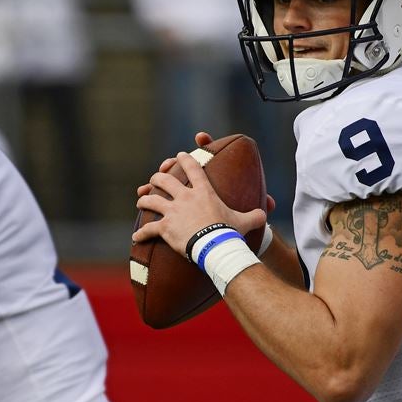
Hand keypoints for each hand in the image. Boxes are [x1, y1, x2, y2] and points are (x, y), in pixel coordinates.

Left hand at [133, 149, 266, 258]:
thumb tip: (266, 213)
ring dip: (144, 200)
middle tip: (154, 179)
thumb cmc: (230, 232)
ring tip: (141, 200)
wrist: (216, 246)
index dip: (185, 159)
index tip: (180, 155)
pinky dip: (141, 233)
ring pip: (151, 200)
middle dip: (157, 177)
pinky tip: (135, 237)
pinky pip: (149, 228)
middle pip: (165, 180)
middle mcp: (185, 198)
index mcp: (203, 192)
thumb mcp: (244, 221)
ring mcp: (173, 211)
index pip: (193, 168)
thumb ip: (255, 215)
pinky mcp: (165, 227)